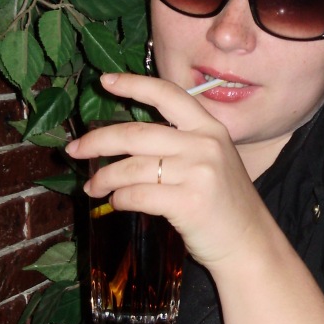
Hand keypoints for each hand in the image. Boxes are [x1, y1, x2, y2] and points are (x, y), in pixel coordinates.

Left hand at [65, 73, 270, 269]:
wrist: (249, 243)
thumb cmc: (224, 205)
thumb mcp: (211, 161)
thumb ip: (179, 145)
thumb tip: (123, 142)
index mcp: (210, 128)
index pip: (167, 94)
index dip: (133, 85)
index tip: (104, 80)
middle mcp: (205, 144)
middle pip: (136, 133)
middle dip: (97, 141)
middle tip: (75, 149)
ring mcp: (198, 173)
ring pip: (132, 167)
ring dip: (104, 177)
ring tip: (93, 187)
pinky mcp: (188, 203)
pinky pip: (138, 195)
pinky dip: (120, 199)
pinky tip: (117, 203)